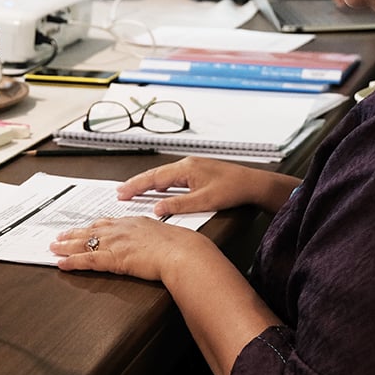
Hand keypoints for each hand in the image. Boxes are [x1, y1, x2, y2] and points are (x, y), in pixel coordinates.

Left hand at [51, 216, 214, 280]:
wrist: (182, 253)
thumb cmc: (181, 247)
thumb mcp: (168, 236)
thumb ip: (158, 238)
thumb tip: (160, 244)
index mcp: (135, 223)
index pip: (108, 223)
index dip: (93, 227)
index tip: (84, 228)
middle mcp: (122, 229)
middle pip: (91, 230)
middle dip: (74, 234)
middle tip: (60, 236)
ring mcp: (116, 243)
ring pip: (84, 243)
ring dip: (67, 246)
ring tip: (54, 248)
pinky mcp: (113, 258)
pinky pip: (87, 260)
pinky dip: (72, 262)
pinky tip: (62, 263)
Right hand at [117, 156, 298, 215]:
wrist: (253, 184)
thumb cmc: (233, 190)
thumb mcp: (204, 201)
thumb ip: (179, 205)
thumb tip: (157, 209)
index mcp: (186, 169)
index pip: (155, 178)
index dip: (136, 186)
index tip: (122, 193)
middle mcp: (187, 165)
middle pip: (156, 174)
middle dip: (137, 184)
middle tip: (120, 192)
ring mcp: (192, 167)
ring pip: (164, 175)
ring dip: (148, 183)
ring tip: (133, 191)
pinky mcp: (198, 172)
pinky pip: (173, 178)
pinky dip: (161, 184)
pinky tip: (157, 190)